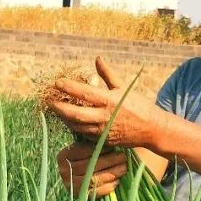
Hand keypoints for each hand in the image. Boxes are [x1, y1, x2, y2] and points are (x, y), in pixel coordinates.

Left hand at [46, 57, 166, 148]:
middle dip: (59, 107)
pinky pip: (83, 134)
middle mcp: (104, 117)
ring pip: (76, 126)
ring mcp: (103, 131)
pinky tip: (68, 120)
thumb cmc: (138, 105)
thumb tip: (97, 59)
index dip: (69, 87)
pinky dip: (74, 126)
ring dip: (64, 118)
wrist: (152, 129)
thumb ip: (108, 74)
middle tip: (49, 101)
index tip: (57, 82)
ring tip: (56, 109)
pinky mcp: (103, 141)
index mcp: (110, 101)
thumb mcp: (123, 87)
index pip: (84, 93)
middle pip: (75, 114)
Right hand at [55, 142, 127, 196]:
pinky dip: (107, 187)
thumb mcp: (86, 148)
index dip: (101, 149)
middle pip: (89, 165)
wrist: (80, 178)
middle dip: (109, 161)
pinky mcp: (78, 196)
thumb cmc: (88, 158)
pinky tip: (117, 181)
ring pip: (93, 179)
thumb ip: (95, 143)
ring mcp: (69, 185)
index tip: (114, 146)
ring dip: (111, 173)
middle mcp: (63, 171)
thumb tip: (110, 136)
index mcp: (63, 156)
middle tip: (123, 157)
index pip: (84, 151)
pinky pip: (95, 193)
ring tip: (124, 168)